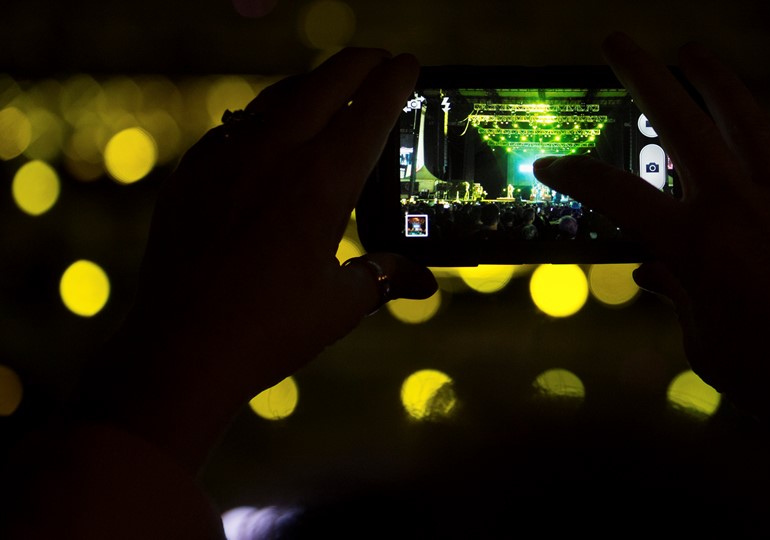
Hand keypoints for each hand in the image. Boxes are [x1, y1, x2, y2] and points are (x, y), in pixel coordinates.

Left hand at [82, 48, 436, 469]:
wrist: (180, 347)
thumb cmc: (269, 329)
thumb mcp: (340, 304)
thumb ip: (383, 277)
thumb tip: (422, 282)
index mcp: (322, 183)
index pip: (370, 113)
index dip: (393, 82)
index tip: (408, 63)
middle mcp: (275, 156)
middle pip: (323, 85)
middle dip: (357, 64)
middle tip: (377, 58)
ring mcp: (227, 159)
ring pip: (275, 99)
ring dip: (309, 85)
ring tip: (329, 86)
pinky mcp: (192, 175)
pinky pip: (233, 129)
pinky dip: (262, 119)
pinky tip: (267, 132)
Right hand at [534, 33, 769, 419]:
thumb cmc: (768, 375)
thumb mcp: (703, 338)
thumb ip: (676, 293)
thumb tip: (652, 272)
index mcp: (695, 246)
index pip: (619, 195)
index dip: (577, 176)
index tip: (550, 165)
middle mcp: (737, 210)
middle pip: (682, 125)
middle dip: (644, 75)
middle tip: (618, 42)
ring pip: (745, 121)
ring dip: (714, 80)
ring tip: (692, 52)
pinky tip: (758, 124)